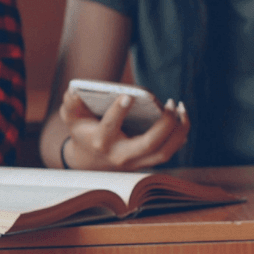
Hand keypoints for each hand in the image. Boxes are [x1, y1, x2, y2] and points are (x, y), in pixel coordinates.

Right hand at [58, 89, 189, 171]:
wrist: (89, 161)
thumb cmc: (84, 131)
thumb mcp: (72, 118)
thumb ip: (71, 105)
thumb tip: (74, 91)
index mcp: (101, 142)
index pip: (109, 128)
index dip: (118, 112)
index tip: (128, 95)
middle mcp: (120, 155)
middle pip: (149, 144)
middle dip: (164, 123)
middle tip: (171, 102)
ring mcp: (136, 162)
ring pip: (165, 151)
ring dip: (178, 130)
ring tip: (181, 108)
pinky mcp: (147, 162)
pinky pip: (169, 152)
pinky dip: (179, 136)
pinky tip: (182, 117)